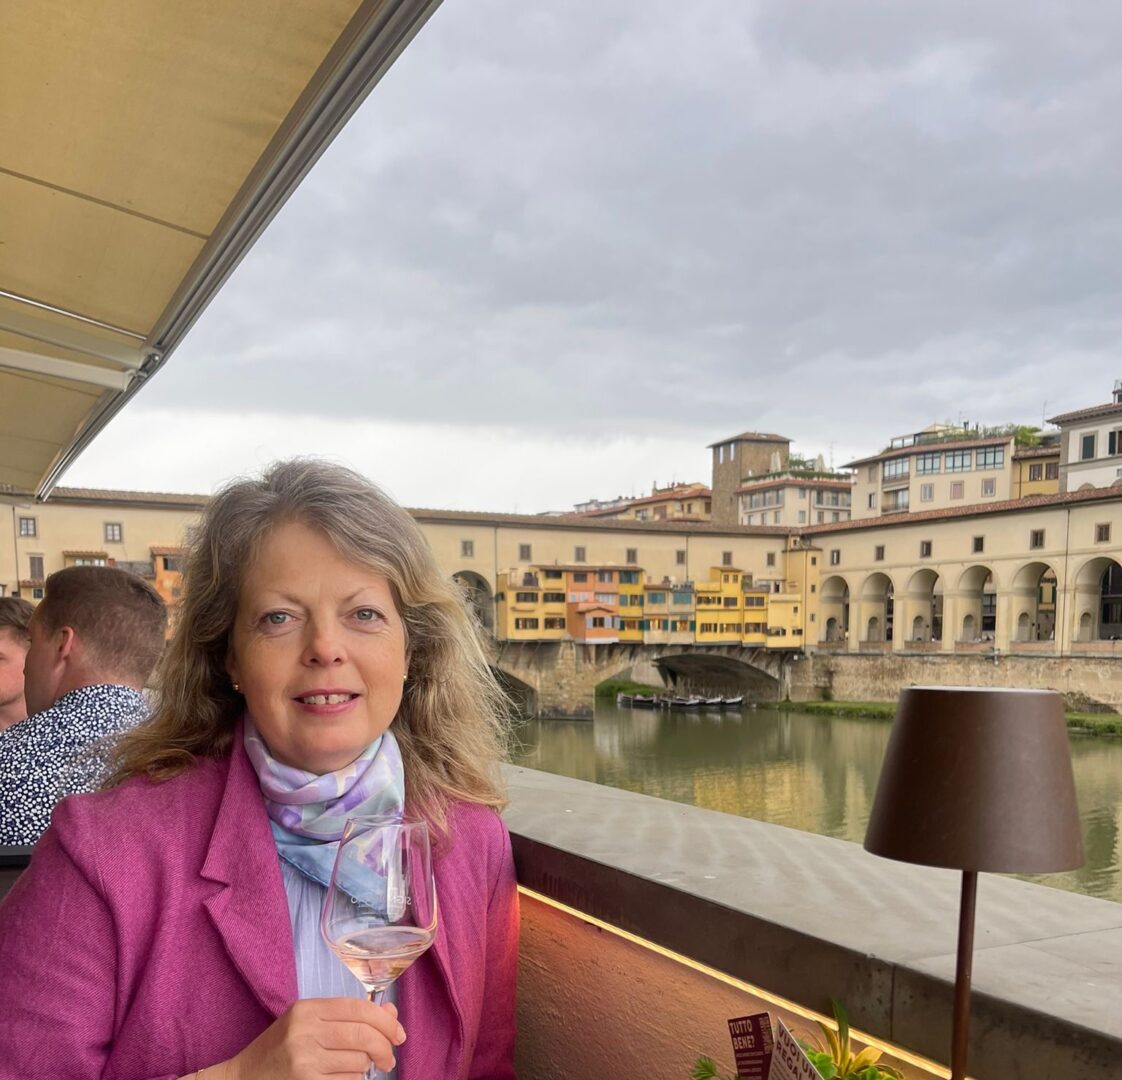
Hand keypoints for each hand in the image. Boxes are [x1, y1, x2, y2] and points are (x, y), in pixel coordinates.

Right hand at [219, 997, 405, 1078]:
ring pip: (358, 1062)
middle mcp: (304, 1031)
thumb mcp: (308, 1022)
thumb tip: (392, 1013)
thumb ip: (348, 1016)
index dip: (386, 1021)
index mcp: (307, 1009)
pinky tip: (344, 1079)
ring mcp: (303, 1061)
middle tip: (389, 1058)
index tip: (398, 1034)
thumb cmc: (279, 1049)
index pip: (359, 1008)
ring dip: (366, 1068)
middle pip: (363, 1035)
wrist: (242, 1079)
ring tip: (357, 1068)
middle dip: (385, 1048)